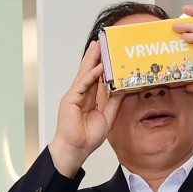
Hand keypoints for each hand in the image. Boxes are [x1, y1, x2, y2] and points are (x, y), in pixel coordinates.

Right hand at [48, 41, 120, 176]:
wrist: (77, 149)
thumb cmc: (87, 137)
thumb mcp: (107, 116)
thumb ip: (114, 102)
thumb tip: (122, 89)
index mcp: (88, 98)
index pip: (96, 78)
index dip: (102, 66)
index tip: (109, 54)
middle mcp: (80, 94)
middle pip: (89, 71)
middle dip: (95, 57)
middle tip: (101, 42)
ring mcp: (74, 95)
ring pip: (84, 73)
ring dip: (91, 60)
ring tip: (98, 47)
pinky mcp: (70, 99)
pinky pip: (82, 84)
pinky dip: (90, 75)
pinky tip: (98, 67)